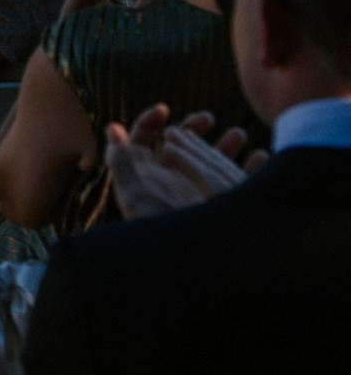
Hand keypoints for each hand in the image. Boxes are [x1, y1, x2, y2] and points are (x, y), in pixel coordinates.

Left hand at [105, 105, 256, 218]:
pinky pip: (235, 180)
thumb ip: (121, 160)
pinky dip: (248, 168)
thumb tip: (112, 127)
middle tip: (209, 118)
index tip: (165, 111)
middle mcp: (167, 178)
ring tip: (240, 135)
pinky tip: (260, 157)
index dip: (150, 121)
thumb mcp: (133, 193)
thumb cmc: (152, 228)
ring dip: (225, 145)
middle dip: (194, 128)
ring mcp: (191, 189)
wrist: (176, 263)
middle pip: (179, 144)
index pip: (143, 138)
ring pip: (210, 159)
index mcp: (144, 171)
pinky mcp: (214, 202)